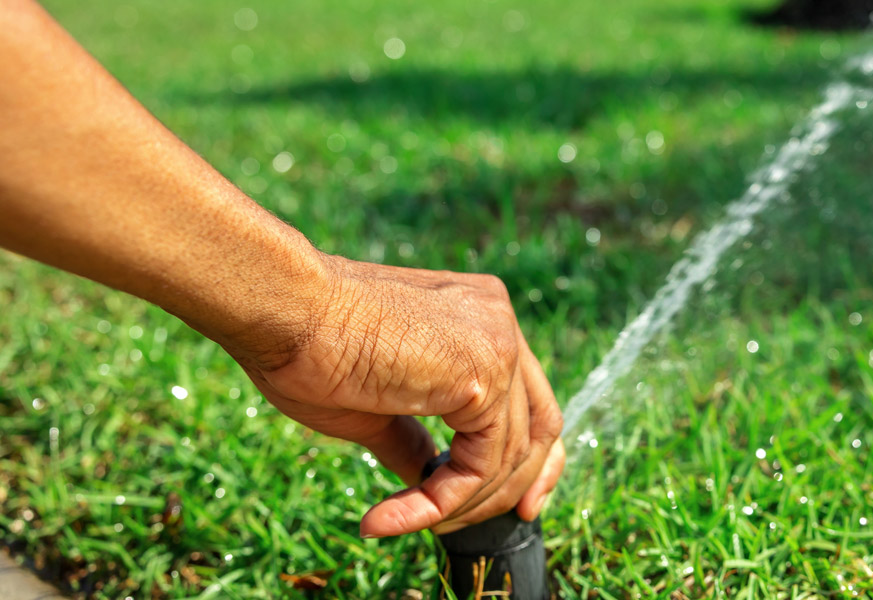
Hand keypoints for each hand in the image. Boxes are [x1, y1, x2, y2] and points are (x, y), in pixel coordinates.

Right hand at [220, 255, 564, 537]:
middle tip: (478, 528)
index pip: (530, 399)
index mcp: (481, 317)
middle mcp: (501, 323)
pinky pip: (479, 465)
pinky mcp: (484, 377)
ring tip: (396, 522)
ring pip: (510, 455)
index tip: (517, 503)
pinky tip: (387, 518)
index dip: (529, 458)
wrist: (284, 311)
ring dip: (458, 505)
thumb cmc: (311, 347)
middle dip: (516, 488)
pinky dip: (438, 503)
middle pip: (540, 426)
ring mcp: (500, 345)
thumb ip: (416, 437)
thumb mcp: (379, 406)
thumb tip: (430, 478)